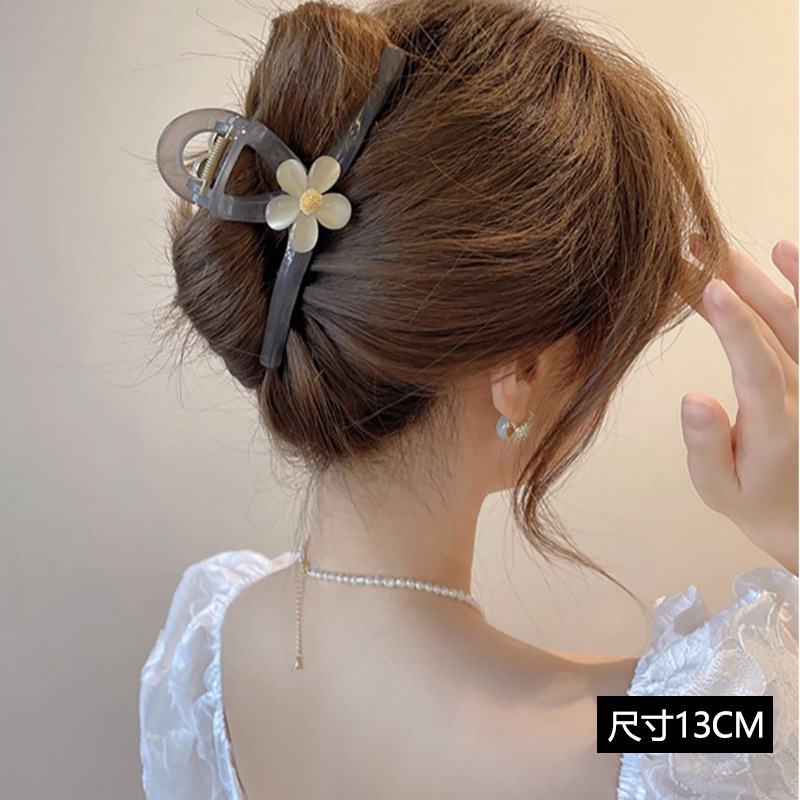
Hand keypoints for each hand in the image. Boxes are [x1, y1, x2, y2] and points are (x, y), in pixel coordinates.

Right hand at [681, 237, 797, 574]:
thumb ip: (707, 446)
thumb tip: (691, 399)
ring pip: (796, 316)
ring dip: (761, 277)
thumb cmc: (753, 497)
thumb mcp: (718, 488)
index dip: (735, 325)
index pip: (758, 365)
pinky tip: (784, 251)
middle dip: (735, 283)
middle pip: (776, 326)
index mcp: (776, 424)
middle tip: (695, 249)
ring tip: (720, 247)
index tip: (707, 287)